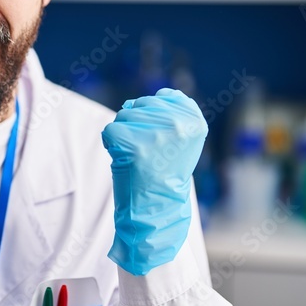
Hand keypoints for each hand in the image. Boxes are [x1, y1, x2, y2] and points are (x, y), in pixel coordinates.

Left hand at [100, 88, 206, 275]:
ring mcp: (156, 135)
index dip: (155, 115)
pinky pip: (110, 131)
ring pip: (124, 116)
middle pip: (141, 104)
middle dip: (136, 125)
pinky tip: (125, 161)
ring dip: (124, 136)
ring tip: (138, 158)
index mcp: (195, 120)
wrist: (157, 209)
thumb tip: (132, 102)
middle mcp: (179, 125)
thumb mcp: (180, 139)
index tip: (162, 140)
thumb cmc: (165, 172)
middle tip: (147, 153)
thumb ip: (168, 112)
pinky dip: (111, 145)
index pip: (165, 96)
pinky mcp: (133, 147)